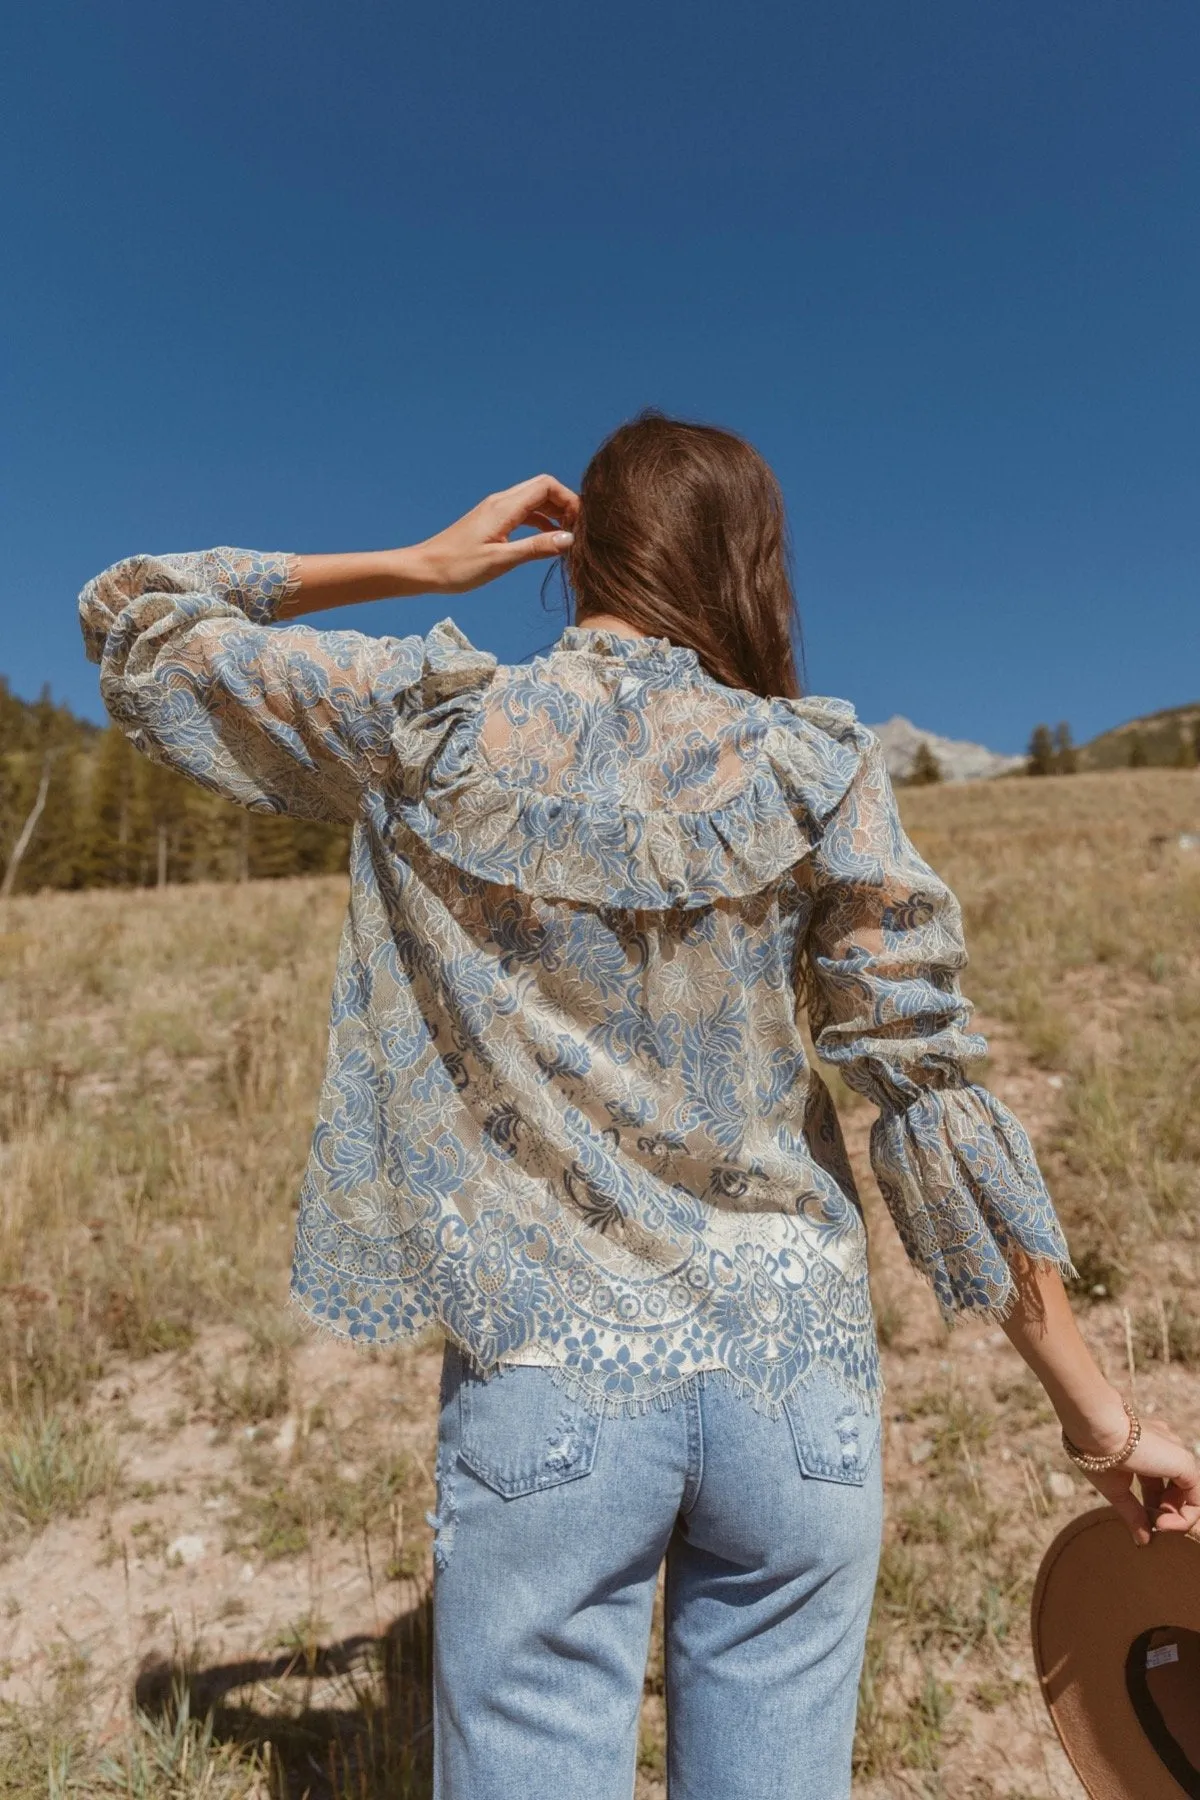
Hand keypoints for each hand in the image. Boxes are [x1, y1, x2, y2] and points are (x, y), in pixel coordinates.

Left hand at [411, 476, 578, 594]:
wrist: (425, 569)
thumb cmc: (458, 567)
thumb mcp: (501, 561)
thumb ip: (536, 548)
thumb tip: (569, 539)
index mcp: (504, 507)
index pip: (547, 485)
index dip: (569, 499)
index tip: (580, 524)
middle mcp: (501, 502)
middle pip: (543, 489)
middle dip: (565, 504)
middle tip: (578, 531)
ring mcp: (496, 510)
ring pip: (534, 500)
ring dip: (554, 514)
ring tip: (567, 537)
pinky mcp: (492, 521)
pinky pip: (523, 513)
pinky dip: (540, 522)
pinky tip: (546, 540)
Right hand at [1073, 1413, 1199, 1545]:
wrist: (1096, 1429)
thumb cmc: (1097, 1453)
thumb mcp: (1116, 1489)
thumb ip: (1133, 1514)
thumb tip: (1142, 1541)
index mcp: (1145, 1447)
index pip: (1157, 1482)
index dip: (1152, 1507)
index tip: (1141, 1521)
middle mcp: (1165, 1447)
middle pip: (1175, 1490)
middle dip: (1164, 1513)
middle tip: (1150, 1526)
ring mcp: (1177, 1454)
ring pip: (1189, 1495)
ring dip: (1175, 1518)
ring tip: (1156, 1525)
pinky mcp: (1185, 1463)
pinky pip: (1197, 1499)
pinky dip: (1184, 1518)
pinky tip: (1163, 1524)